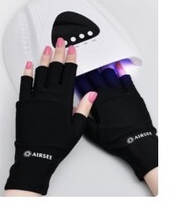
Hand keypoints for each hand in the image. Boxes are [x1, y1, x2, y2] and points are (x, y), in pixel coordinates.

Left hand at [4, 39, 95, 194]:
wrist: (37, 154)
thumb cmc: (57, 144)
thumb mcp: (77, 128)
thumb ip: (83, 108)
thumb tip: (92, 94)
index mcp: (63, 100)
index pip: (69, 74)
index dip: (71, 59)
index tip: (72, 49)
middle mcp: (48, 96)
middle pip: (54, 69)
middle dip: (58, 53)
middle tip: (59, 41)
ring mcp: (34, 97)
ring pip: (39, 73)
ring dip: (43, 59)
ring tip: (46, 48)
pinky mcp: (22, 102)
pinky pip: (24, 83)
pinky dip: (26, 73)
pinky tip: (28, 64)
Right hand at [77, 64, 158, 180]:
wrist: (138, 142)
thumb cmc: (117, 138)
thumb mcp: (94, 133)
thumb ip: (82, 118)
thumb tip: (73, 109)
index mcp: (96, 102)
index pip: (84, 85)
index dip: (78, 79)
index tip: (76, 75)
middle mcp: (108, 95)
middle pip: (95, 77)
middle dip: (89, 73)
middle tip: (87, 70)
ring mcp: (121, 93)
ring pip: (109, 75)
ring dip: (103, 71)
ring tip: (100, 69)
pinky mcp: (133, 95)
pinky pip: (126, 79)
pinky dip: (121, 73)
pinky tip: (118, 70)